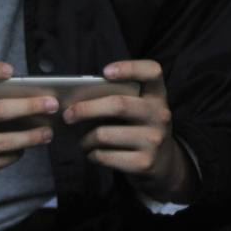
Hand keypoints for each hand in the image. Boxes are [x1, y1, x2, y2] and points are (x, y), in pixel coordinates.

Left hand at [65, 60, 194, 201]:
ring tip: (82, 140)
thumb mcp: (138, 110)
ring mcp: (154, 140)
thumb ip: (118, 99)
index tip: (105, 72)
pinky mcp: (144, 163)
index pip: (152, 72)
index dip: (129, 68)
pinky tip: (93, 153)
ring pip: (104, 134)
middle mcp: (159, 115)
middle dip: (86, 109)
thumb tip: (74, 101)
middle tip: (67, 115)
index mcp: (157, 96)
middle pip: (118, 104)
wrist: (162, 162)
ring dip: (85, 139)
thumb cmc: (138, 128)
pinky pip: (104, 155)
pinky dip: (92, 154)